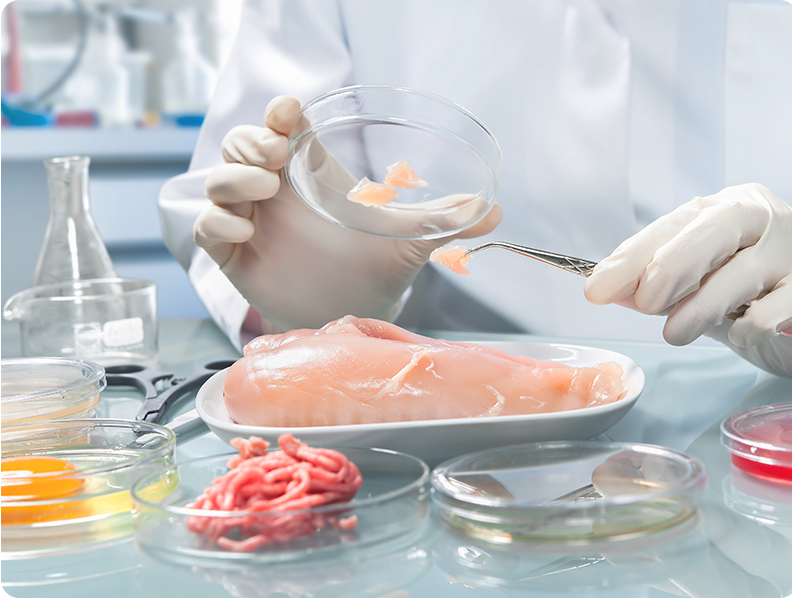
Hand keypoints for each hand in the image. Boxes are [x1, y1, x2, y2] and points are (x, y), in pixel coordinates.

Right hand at [193, 96, 501, 331]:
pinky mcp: (234, 254)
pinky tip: (244, 230)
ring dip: (234, 178)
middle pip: (243, 145)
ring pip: (218, 180)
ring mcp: (253, 222)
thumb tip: (497, 211)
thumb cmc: (372, 270)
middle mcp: (278, 193)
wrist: (346, 315)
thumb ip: (445, 222)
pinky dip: (217, 222)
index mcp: (312, 176)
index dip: (280, 113)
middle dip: (251, 142)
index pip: (285, 127)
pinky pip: (207, 227)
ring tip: (266, 192)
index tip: (289, 113)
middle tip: (275, 158)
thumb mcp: (407, 242)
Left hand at [584, 183, 791, 346]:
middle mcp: (763, 218)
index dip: (632, 257)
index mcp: (724, 208)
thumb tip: (608, 290)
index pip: (672, 225)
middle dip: (672, 266)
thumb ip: (657, 285)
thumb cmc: (745, 288)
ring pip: (745, 271)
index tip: (597, 288)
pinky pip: (781, 305)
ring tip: (675, 334)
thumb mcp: (696, 282)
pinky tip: (739, 333)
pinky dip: (753, 323)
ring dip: (702, 307)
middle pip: (716, 228)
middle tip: (645, 303)